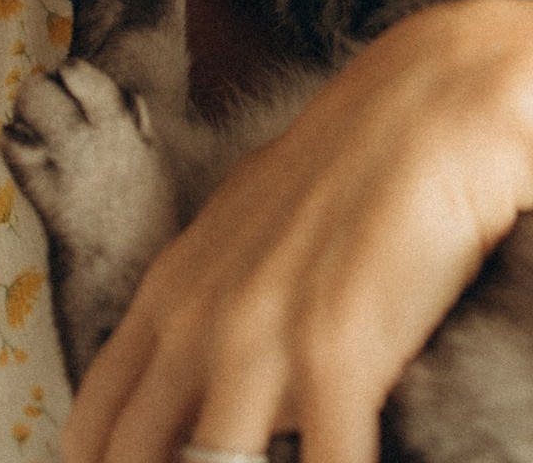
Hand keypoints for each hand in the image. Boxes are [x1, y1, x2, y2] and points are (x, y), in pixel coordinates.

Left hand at [63, 0, 532, 462]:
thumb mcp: (256, 223)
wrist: (436, 105)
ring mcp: (260, 343)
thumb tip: (225, 384)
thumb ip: (223, 301)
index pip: (96, 426)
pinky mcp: (336, 359)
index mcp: (172, 291)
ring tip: (297, 462)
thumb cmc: (357, 160)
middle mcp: (198, 323)